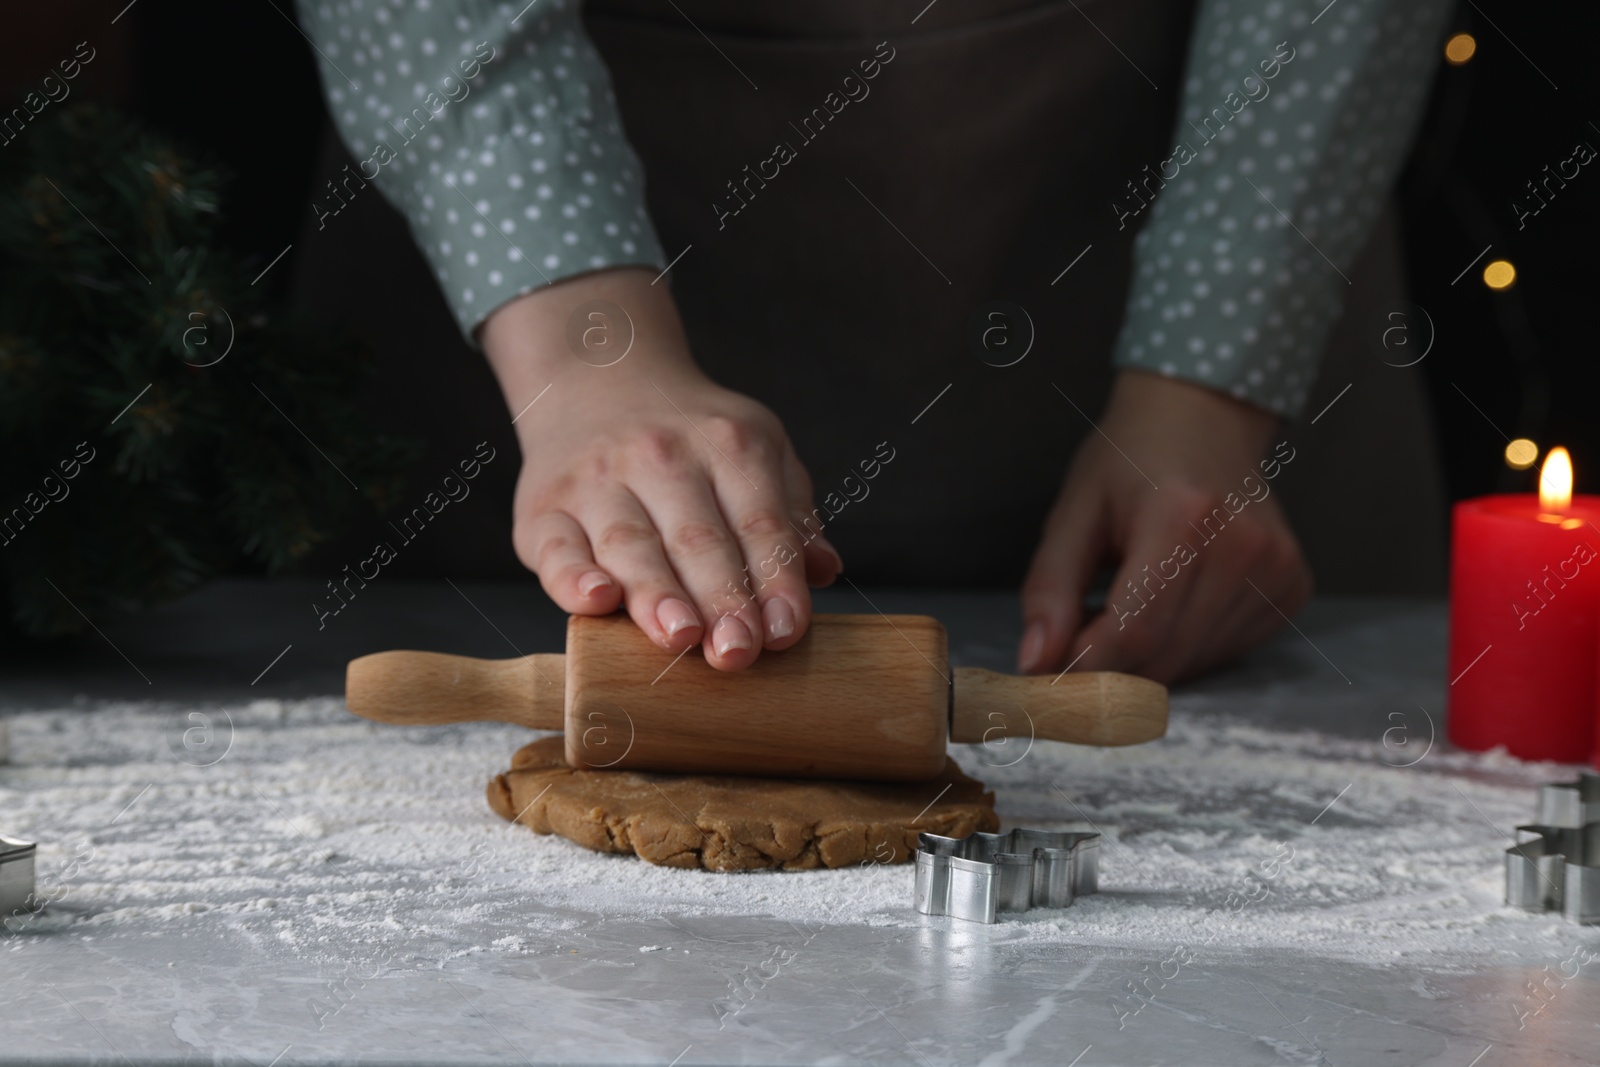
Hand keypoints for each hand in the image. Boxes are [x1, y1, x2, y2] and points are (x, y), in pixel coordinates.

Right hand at [480, 268, 840, 669]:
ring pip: (632, 546)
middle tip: (738, 651)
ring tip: (681, 637)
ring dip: (658, 595)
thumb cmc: (692, 442)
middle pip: (698, 539)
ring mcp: (597, 480)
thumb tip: (824, 570)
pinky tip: (598, 601)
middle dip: (722, 599)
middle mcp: (661, 456)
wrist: (600, 381)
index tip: (785, 630)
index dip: (774, 578)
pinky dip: (574, 577)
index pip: (760, 521)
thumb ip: (790, 514)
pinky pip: (557, 547)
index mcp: (729, 444)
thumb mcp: (755, 452)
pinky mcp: (543, 509)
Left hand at [1018, 370, 1311, 683]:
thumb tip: (1035, 663)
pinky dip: (1186, 646)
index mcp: (1182, 517)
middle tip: (1078, 640)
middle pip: (1165, 655)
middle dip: (1111, 668)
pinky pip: (1227, 650)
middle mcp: (1241, 545)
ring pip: (1195, 662)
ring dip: (1147, 659)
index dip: (1087, 667)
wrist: (1203, 415)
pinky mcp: (1293, 585)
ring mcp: (1277, 567)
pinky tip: (1171, 604)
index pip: (1134, 630)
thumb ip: (1050, 589)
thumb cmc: (1128, 461)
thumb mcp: (1074, 512)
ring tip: (1124, 607)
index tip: (1051, 678)